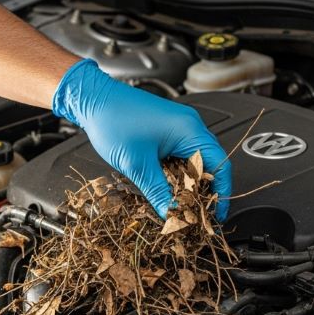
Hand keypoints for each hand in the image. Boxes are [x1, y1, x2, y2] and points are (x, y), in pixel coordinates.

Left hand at [52, 59, 232, 219]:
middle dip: (202, 192)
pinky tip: (166, 187)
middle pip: (209, 165)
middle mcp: (190, 126)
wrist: (93, 99)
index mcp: (190, 131)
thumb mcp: (137, 165)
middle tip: (193, 213)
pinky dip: (177, 173)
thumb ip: (158, 193)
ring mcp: (179, 127)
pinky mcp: (167, 130)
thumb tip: (171, 215)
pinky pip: (180, 156)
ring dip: (187, 184)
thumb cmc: (113, 121)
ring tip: (179, 203)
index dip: (220, 194)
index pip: (220, 166)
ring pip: (194, 162)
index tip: (215, 215)